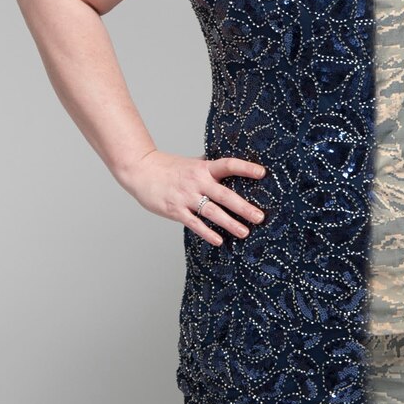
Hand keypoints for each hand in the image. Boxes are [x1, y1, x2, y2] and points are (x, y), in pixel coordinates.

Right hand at [124, 151, 267, 245]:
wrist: (141, 171)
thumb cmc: (169, 168)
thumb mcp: (192, 163)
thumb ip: (210, 167)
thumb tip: (233, 168)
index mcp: (203, 167)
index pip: (228, 165)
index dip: (246, 168)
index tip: (263, 174)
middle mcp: (197, 181)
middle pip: (224, 195)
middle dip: (244, 207)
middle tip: (260, 217)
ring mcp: (186, 197)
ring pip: (212, 212)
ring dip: (229, 223)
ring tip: (245, 233)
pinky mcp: (175, 210)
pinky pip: (194, 223)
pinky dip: (207, 233)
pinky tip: (219, 241)